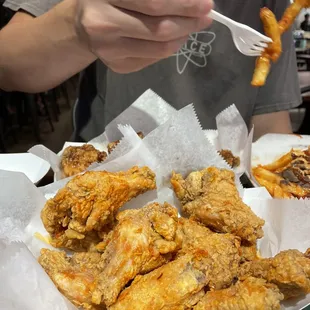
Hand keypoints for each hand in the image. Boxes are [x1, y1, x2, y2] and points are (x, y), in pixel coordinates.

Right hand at [75, 0, 212, 72]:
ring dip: (182, 38)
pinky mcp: (116, 66)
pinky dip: (168, 49)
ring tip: (191, 28)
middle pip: (159, 28)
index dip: (184, 4)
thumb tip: (191, 2)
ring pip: (158, 49)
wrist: (81, 24)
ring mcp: (108, 50)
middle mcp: (102, 24)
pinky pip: (152, 60)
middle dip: (189, 23)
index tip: (206, 3)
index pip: (154, 2)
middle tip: (206, 17)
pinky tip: (173, 40)